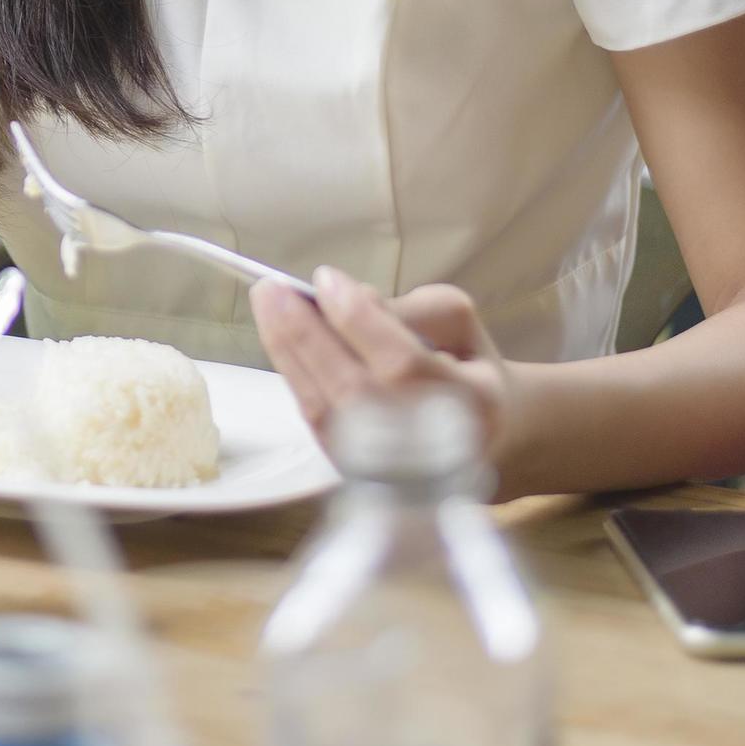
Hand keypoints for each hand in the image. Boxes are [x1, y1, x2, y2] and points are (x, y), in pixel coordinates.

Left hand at [254, 268, 515, 474]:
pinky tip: (276, 335)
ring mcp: (388, 467)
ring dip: (287, 350)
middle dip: (306, 333)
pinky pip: (313, 417)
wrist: (478, 433)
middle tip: (273, 287)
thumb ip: (414, 309)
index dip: (359, 321)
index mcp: (472, 407)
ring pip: (324, 408)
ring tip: (266, 302)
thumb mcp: (460, 323)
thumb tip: (350, 298)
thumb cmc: (465, 367)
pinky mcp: (354, 470)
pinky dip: (291, 372)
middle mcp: (428, 447)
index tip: (325, 276)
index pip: (402, 364)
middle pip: (354, 390)